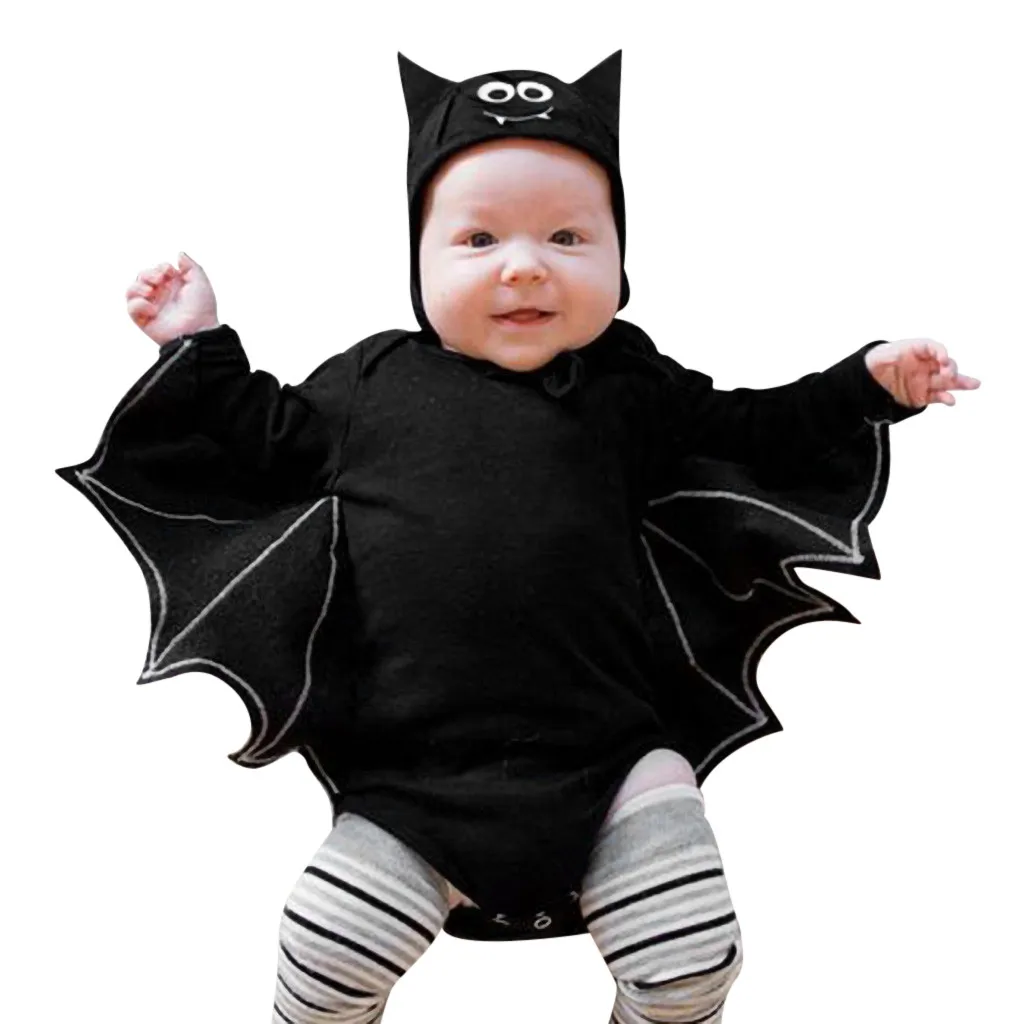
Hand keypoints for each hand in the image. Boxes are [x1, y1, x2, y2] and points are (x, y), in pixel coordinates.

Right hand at [125, 252, 219, 345]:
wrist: (198, 331)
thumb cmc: (202, 308)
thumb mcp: (200, 282)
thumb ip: (191, 266)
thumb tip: (179, 254)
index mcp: (173, 287)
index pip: (157, 270)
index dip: (160, 267)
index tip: (169, 271)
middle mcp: (161, 296)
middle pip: (142, 277)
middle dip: (147, 274)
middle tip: (159, 280)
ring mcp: (151, 307)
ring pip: (132, 290)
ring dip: (138, 286)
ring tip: (150, 291)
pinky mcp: (144, 320)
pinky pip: (131, 308)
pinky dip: (138, 304)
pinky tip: (152, 309)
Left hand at [864, 338, 980, 407]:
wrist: (874, 378)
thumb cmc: (881, 360)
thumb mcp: (879, 355)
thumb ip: (887, 355)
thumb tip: (892, 355)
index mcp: (919, 350)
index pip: (933, 348)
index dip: (940, 352)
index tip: (943, 358)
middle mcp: (927, 365)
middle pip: (946, 365)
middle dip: (952, 368)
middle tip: (951, 373)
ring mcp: (927, 380)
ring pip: (947, 382)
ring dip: (961, 383)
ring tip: (974, 384)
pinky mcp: (924, 395)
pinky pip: (937, 397)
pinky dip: (945, 398)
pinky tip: (951, 401)